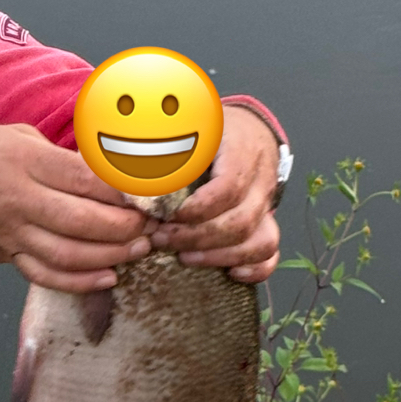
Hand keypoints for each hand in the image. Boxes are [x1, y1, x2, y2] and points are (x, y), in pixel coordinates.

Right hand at [0, 124, 152, 292]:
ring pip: (69, 254)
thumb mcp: (14, 137)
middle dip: (124, 227)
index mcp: (23, 161)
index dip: (124, 190)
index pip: (85, 178)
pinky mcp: (7, 256)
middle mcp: (18, 199)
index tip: (150, 193)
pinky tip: (107, 277)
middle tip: (150, 226)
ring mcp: (11, 233)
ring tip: (138, 250)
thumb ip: (60, 156)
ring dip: (110, 256)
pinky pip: (47, 275)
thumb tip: (111, 172)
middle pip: (82, 221)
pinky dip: (80, 281)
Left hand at [147, 105, 280, 282]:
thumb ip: (165, 145)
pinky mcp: (268, 223)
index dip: (197, 209)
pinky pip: (271, 253)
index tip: (167, 216)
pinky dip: (255, 269)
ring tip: (184, 258)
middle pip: (240, 221)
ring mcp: (268, 205)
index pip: (228, 189)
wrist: (247, 132)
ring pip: (260, 242)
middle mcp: (261, 181)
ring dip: (219, 256)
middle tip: (162, 240)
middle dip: (197, 238)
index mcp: (242, 151)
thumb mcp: (189, 127)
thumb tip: (129, 170)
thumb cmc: (209, 132)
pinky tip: (229, 274)